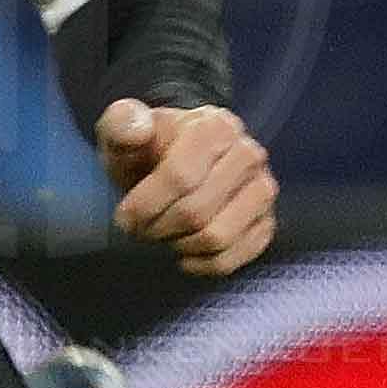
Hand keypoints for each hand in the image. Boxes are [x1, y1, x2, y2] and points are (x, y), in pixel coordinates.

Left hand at [99, 99, 272, 277]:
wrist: (175, 162)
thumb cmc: (146, 151)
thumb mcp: (122, 131)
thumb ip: (120, 123)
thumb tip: (137, 130)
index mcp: (215, 126)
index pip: (180, 177)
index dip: (145, 206)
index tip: (124, 217)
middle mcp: (248, 154)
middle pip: (196, 212)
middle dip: (158, 228)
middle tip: (142, 228)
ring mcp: (262, 189)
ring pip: (218, 237)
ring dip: (180, 246)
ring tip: (165, 234)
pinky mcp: (266, 221)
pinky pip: (237, 256)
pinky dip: (205, 264)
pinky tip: (186, 254)